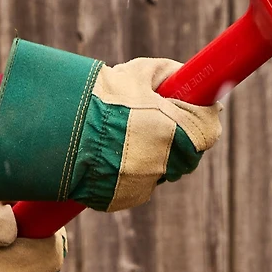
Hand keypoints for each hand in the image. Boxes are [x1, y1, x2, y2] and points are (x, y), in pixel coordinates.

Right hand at [0, 40, 222, 211]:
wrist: (61, 134)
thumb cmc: (103, 98)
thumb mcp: (138, 73)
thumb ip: (169, 73)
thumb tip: (186, 78)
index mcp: (176, 128)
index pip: (209, 126)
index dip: (204, 114)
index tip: (196, 105)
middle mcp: (167, 160)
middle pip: (189, 151)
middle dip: (180, 135)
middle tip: (159, 117)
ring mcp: (147, 182)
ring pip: (163, 168)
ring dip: (156, 152)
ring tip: (128, 132)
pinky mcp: (126, 198)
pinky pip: (140, 182)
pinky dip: (133, 169)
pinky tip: (114, 152)